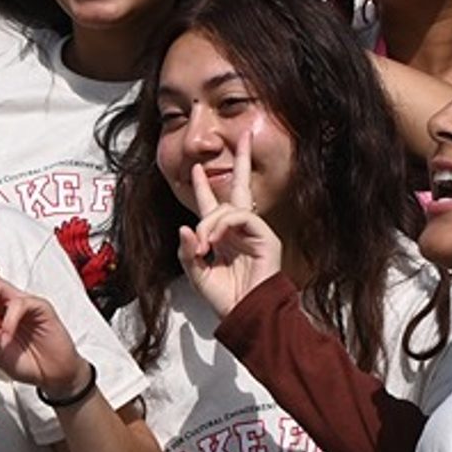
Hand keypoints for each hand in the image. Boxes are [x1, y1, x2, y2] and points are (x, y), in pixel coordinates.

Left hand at [179, 131, 283, 318]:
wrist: (246, 315)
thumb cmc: (228, 300)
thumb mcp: (197, 275)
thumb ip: (188, 252)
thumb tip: (186, 228)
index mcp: (224, 238)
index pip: (214, 205)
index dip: (203, 187)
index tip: (196, 169)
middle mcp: (240, 231)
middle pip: (240, 187)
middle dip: (242, 161)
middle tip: (245, 136)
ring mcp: (255, 233)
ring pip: (230, 206)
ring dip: (210, 222)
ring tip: (204, 245)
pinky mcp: (266, 238)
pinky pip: (242, 216)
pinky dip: (224, 225)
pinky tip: (216, 240)